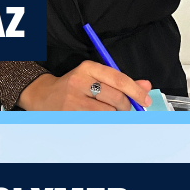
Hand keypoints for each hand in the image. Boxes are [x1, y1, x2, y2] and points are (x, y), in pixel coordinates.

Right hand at [18, 61, 151, 110]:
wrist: (44, 96)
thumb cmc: (74, 86)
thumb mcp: (95, 77)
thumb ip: (121, 81)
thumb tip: (146, 86)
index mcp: (88, 67)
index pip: (119, 79)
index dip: (136, 91)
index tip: (146, 100)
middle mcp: (80, 81)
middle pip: (116, 98)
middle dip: (126, 106)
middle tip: (125, 108)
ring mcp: (74, 100)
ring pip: (109, 112)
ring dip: (115, 115)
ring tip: (108, 112)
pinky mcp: (71, 114)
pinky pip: (98, 122)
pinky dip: (105, 122)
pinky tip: (99, 118)